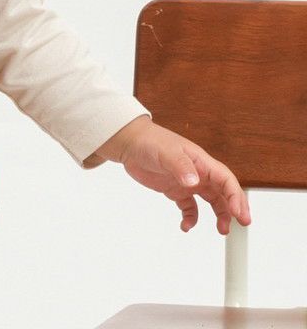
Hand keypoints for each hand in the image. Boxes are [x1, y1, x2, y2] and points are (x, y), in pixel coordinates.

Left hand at [105, 116, 251, 234]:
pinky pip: (189, 207)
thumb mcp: (166, 152)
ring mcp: (187, 182)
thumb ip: (180, 165)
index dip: (236, 196)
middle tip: (241, 223)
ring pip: (211, 201)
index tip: (239, 213)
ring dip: (218, 215)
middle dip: (234, 207)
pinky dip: (191, 218)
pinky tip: (186, 225)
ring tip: (221, 229)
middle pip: (223, 192)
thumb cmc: (150, 141)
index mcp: (201, 161)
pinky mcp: (175, 190)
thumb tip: (193, 181)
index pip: (225, 179)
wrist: (129, 144)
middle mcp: (198, 172)